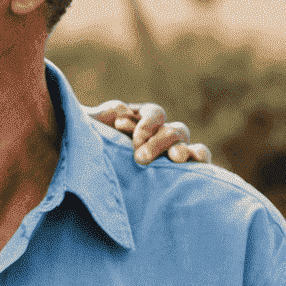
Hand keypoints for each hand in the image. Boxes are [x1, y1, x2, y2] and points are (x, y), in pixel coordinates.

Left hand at [88, 100, 211, 164]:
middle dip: (159, 142)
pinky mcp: (177, 172)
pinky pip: (196, 163)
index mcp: (143, 120)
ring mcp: (171, 154)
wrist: (85, 166)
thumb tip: (124, 113)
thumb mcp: (92, 126)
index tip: (125, 131)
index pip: (156, 115)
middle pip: (173, 131)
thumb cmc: (89, 143)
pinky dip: (199, 161)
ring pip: (187, 146)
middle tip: (139, 158)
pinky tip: (197, 165)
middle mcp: (161, 136)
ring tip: (177, 158)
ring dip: (184, 150)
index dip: (147, 123)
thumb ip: (107, 115)